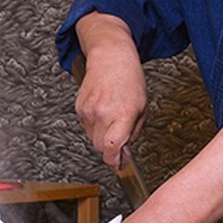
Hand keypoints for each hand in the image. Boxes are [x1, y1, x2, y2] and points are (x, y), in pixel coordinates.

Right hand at [74, 13, 147, 169]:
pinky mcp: (79, 108)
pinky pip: (86, 128)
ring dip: (102, 138)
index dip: (115, 161)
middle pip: (101, 147)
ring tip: (113, 120)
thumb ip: (134, 131)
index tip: (119, 165)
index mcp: (122, 113)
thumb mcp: (143, 106)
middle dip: (111, 150)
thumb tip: (125, 149)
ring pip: (93, 139)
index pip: (113, 147)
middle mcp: (103, 113)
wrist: (111, 57)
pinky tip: (104, 113)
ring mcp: (89, 111)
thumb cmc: (130, 79)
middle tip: (121, 143)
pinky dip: (95, 127)